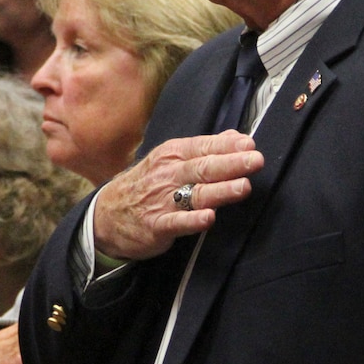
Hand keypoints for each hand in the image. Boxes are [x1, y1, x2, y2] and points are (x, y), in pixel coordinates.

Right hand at [91, 132, 263, 260]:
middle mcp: (168, 174)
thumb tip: (237, 138)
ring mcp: (161, 200)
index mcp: (172, 154)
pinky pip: (176, 223)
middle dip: (231, 164)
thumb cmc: (148, 185)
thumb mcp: (170, 160)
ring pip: (195, 194)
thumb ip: (205, 149)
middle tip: (255, 161)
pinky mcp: (156, 226)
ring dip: (220, 190)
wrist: (107, 216)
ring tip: (243, 187)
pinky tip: (208, 218)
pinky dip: (192, 221)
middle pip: (203, 167)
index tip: (251, 145)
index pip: (203, 146)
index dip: (228, 146)